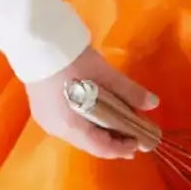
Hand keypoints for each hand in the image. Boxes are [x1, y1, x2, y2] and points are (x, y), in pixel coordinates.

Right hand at [25, 47, 158, 158]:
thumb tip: (154, 104)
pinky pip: (69, 125)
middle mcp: (56, 129)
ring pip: (78, 135)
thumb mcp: (104, 74)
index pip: (101, 148)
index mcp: (71, 125)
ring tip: (119, 123)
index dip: (123, 147)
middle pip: (89, 144)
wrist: (36, 41)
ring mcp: (46, 120)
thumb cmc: (72, 60)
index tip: (140, 141)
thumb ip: (129, 91)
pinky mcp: (42, 110)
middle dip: (113, 141)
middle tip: (134, 135)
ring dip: (99, 132)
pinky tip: (97, 114)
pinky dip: (86, 124)